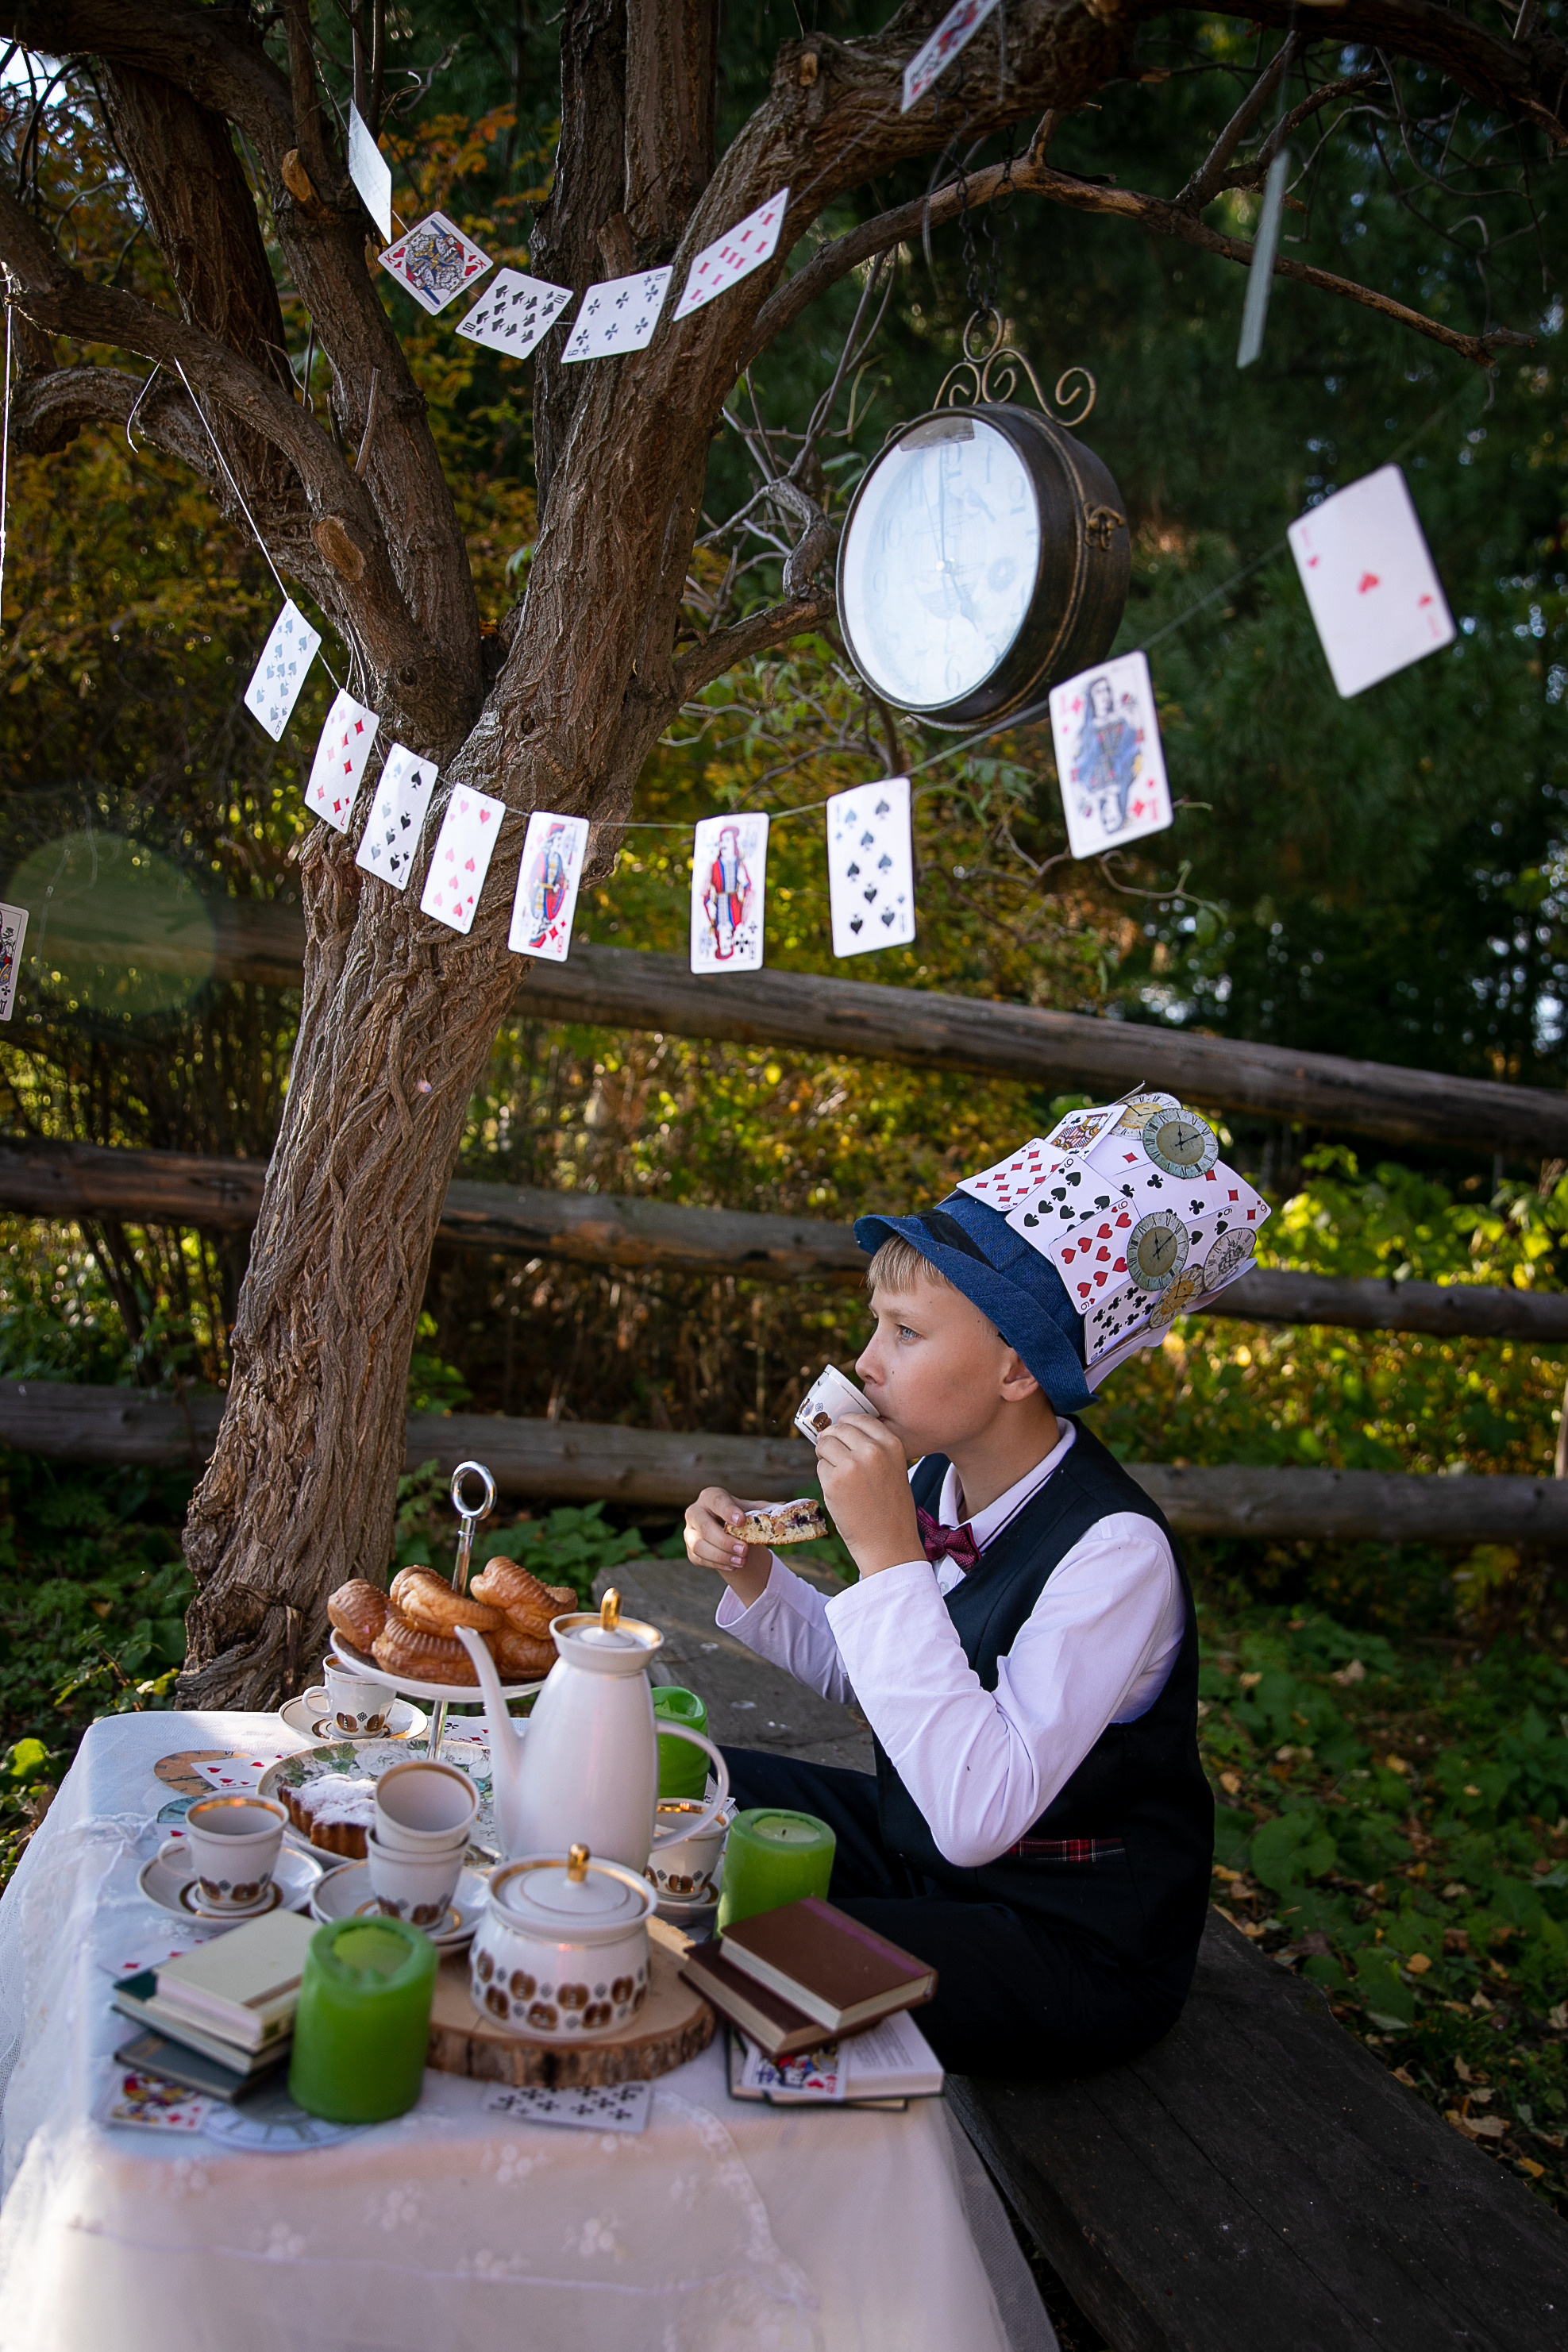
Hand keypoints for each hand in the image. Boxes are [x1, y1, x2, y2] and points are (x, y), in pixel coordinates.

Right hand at [683, 1487, 772, 1606]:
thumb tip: (785, 1507)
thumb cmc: (740, 1517)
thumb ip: (766, 1509)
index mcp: (711, 1496)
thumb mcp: (752, 1511)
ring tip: (741, 1562)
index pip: (716, 1500)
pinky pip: (700, 1559)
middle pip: (705, 1526)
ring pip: (699, 1545)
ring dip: (721, 1555)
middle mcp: (695, 1512)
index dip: (728, 1510)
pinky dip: (718, 1564)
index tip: (741, 1521)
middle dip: (724, 1540)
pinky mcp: (691, 1551)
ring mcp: (690, 1532)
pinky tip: (733, 1566)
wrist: (728, 1533)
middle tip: (744, 1550)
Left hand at [814, 1415, 921, 1578]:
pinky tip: (839, 1492)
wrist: (889, 1544)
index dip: (847, 1426)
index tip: (844, 1436)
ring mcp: (851, 1465)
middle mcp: (872, 1450)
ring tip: (840, 1476)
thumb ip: (873, 1448)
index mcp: (891, 1444)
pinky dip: (825, 1477)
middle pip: (838, 1428)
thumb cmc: (891, 1508)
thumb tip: (841, 1429)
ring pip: (824, 1444)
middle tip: (835, 1457)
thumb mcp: (894, 1469)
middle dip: (832, 1440)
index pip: (859, 1417)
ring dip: (826, 1457)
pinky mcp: (834, 1482)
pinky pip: (820, 1466)